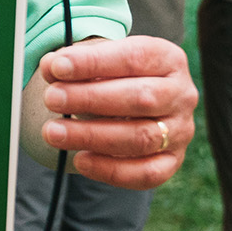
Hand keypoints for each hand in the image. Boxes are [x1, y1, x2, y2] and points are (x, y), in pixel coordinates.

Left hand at [37, 35, 194, 189]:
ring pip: (141, 138)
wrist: (130, 103)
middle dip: (90, 99)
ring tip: (53, 132)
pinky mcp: (172, 161)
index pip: (134, 57)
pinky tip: (80, 160)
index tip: (57, 67)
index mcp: (168, 59)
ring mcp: (180, 131)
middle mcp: (181, 94)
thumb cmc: (111, 75)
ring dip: (92, 136)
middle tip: (51, 99)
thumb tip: (49, 67)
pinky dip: (111, 169)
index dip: (94, 62)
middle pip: (141, 98)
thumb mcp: (95, 60)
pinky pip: (146, 173)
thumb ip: (71, 62)